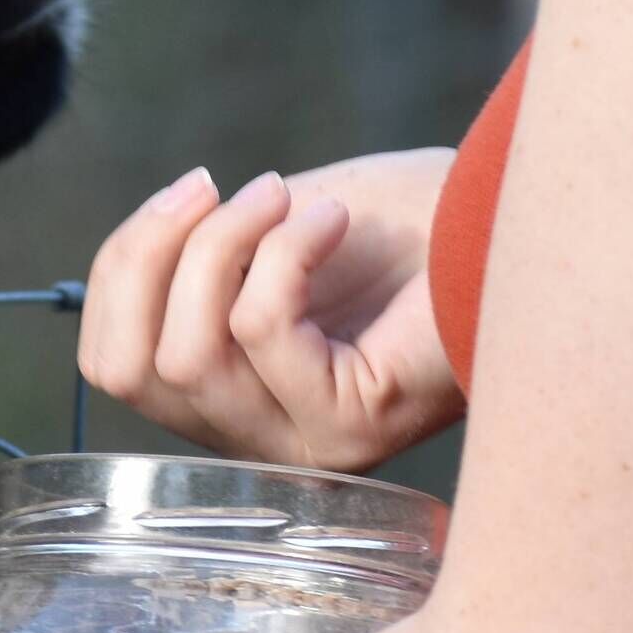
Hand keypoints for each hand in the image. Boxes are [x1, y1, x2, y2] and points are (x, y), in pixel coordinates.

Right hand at [77, 150, 465, 469]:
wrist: (521, 228)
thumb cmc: (413, 228)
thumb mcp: (273, 234)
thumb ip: (200, 259)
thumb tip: (136, 256)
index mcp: (233, 401)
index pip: (111, 365)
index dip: (122, 267)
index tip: (187, 193)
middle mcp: (260, 441)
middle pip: (128, 369)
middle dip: (151, 255)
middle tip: (214, 187)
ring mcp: (304, 445)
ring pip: (186, 358)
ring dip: (220, 245)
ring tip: (283, 196)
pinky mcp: (351, 427)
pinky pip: (261, 332)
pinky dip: (284, 252)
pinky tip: (336, 221)